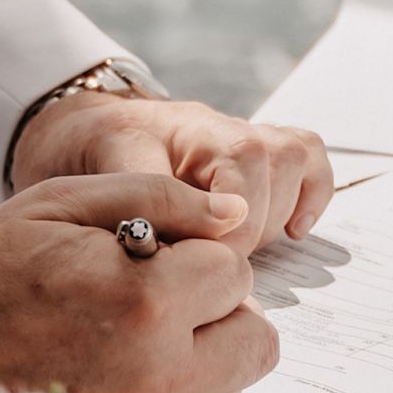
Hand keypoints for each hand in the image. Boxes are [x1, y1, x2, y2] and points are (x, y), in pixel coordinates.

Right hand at [0, 174, 273, 392]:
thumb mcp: (60, 203)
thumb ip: (159, 198)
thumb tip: (232, 212)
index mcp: (146, 302)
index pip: (235, 270)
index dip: (193, 253)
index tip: (145, 256)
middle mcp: (159, 375)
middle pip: (256, 339)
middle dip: (217, 310)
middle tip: (154, 297)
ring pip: (230, 383)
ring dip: (199, 354)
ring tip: (126, 335)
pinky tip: (116, 370)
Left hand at [8, 82, 333, 256]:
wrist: (79, 133)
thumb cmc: (81, 162)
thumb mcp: (86, 187)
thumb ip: (135, 211)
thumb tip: (175, 254)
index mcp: (169, 131)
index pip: (228, 164)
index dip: (226, 229)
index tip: (202, 264)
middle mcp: (211, 129)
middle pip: (268, 160)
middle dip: (251, 225)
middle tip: (216, 262)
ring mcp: (238, 137)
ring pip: (292, 156)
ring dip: (278, 211)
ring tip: (244, 249)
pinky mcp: (257, 157)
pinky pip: (307, 158)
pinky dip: (312, 194)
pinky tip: (293, 231)